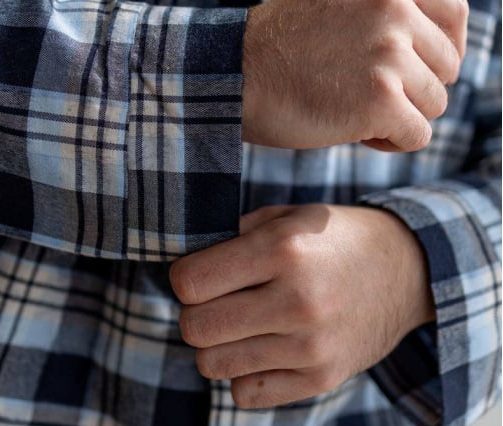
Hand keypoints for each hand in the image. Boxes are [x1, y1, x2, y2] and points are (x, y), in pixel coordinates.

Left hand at [170, 204, 435, 407]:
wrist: (408, 271)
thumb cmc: (338, 239)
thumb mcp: (290, 216)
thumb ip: (235, 237)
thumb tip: (187, 269)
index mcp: (284, 250)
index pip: (190, 283)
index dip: (184, 278)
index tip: (198, 275)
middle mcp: (297, 301)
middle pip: (195, 328)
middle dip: (195, 314)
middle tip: (217, 302)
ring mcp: (311, 347)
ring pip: (213, 365)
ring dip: (217, 345)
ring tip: (241, 326)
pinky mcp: (321, 379)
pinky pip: (244, 393)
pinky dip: (243, 374)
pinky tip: (263, 351)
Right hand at [242, 0, 468, 151]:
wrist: (238, 77)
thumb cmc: (281, 51)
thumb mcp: (340, 8)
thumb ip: (385, 18)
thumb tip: (429, 49)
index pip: (456, 17)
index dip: (444, 52)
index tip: (422, 73)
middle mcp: (396, 11)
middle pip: (446, 69)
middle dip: (416, 91)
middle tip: (376, 101)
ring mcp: (389, 56)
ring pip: (434, 105)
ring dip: (402, 118)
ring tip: (362, 118)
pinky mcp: (379, 101)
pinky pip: (417, 135)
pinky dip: (394, 143)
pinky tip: (362, 136)